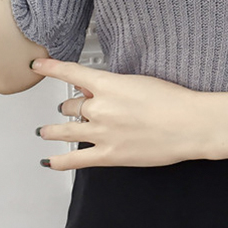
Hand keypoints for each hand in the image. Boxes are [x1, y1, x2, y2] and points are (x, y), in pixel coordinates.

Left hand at [31, 58, 209, 170]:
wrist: (189, 124)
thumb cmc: (173, 101)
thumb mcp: (140, 81)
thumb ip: (115, 85)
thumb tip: (97, 90)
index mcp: (108, 85)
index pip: (70, 73)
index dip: (50, 68)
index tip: (38, 65)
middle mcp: (99, 107)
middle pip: (71, 105)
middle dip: (71, 106)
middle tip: (73, 108)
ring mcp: (101, 133)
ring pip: (66, 130)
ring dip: (53, 131)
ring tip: (45, 131)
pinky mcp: (109, 155)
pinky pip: (76, 160)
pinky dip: (59, 161)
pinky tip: (50, 161)